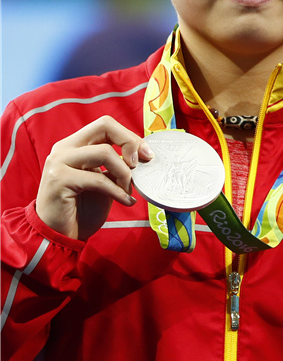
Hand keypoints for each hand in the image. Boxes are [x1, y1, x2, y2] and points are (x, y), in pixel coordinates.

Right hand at [35, 116, 153, 240]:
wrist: (59, 236)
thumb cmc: (82, 209)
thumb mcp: (105, 181)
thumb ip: (117, 165)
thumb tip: (143, 154)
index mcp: (75, 145)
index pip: (106, 124)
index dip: (129, 136)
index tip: (146, 155)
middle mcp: (64, 148)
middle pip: (105, 126)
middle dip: (130, 143)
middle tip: (139, 166)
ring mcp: (58, 162)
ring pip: (105, 152)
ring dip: (124, 173)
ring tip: (128, 191)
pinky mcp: (58, 179)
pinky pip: (99, 179)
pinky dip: (118, 191)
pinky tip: (125, 201)